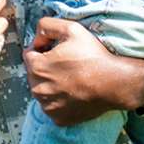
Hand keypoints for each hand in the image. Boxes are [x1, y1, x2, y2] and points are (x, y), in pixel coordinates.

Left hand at [22, 17, 143, 125]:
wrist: (115, 83)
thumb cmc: (93, 56)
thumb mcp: (71, 29)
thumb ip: (46, 25)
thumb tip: (38, 37)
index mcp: (36, 68)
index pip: (29, 54)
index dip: (42, 48)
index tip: (57, 49)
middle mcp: (37, 89)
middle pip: (34, 73)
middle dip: (45, 66)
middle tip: (66, 63)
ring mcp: (48, 106)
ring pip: (42, 90)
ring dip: (51, 84)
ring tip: (71, 78)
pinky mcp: (59, 119)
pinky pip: (53, 106)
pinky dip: (59, 100)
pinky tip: (73, 92)